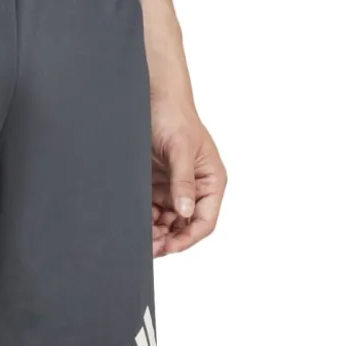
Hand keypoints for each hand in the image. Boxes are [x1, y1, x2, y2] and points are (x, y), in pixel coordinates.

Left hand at [151, 109, 226, 256]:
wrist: (152, 98)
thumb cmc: (173, 115)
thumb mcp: (180, 149)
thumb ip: (183, 182)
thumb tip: (186, 211)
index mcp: (211, 181)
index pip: (205, 221)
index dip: (188, 238)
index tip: (168, 247)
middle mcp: (196, 190)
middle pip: (185, 227)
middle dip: (168, 240)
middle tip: (148, 247)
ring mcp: (176, 190)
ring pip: (167, 224)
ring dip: (155, 234)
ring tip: (139, 238)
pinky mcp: (158, 188)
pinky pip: (153, 213)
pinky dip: (145, 222)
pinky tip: (135, 225)